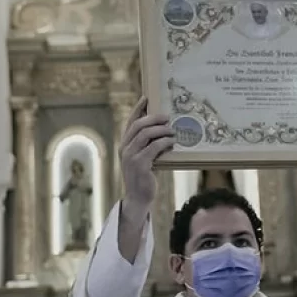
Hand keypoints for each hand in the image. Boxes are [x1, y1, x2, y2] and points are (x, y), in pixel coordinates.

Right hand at [120, 96, 174, 214]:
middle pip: (137, 125)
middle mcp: (124, 148)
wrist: (138, 198)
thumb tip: (164, 129)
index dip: (137, 109)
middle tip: (167, 117)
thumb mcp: (144, 158)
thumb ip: (148, 145)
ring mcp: (130, 157)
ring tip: (172, 130)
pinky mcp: (140, 165)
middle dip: (153, 118)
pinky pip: (153, 148)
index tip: (146, 98)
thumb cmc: (144, 177)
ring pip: (145, 134)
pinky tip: (172, 142)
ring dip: (161, 130)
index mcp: (124, 145)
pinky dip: (164, 142)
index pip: (129, 122)